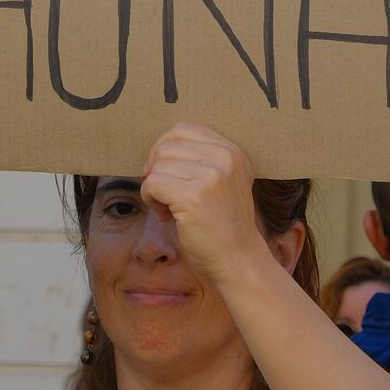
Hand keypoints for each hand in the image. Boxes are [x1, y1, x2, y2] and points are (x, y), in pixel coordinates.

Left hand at [138, 122, 267, 286]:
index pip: (183, 129)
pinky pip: (152, 184)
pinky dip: (150, 200)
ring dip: (154, 188)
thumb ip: (202, 159)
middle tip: (165, 194)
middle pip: (167, 145)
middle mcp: (224, 158)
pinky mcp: (193, 196)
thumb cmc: (223, 224)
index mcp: (232, 151)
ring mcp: (210, 176)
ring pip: (158, 165)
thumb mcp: (224, 181)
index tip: (166, 173)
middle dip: (157, 169)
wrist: (239, 261)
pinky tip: (165, 215)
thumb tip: (157, 149)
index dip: (165, 149)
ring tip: (169, 208)